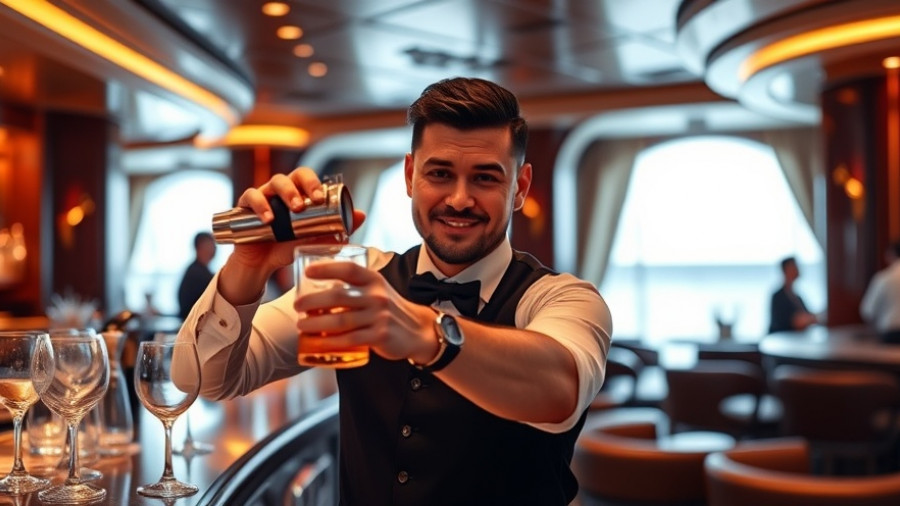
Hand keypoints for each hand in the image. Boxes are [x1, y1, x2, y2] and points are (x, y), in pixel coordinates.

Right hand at [219, 167, 366, 304]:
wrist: (261, 265)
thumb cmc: (287, 247)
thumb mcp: (312, 239)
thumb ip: (335, 227)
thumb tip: (361, 215)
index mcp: (297, 194)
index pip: (305, 178)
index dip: (314, 183)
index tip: (321, 198)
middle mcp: (280, 191)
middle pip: (290, 176)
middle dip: (301, 185)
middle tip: (309, 202)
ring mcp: (263, 196)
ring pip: (273, 183)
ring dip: (285, 193)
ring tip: (293, 209)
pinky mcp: (245, 207)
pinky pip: (251, 197)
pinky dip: (260, 204)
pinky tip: (268, 219)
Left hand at [293, 261, 437, 362]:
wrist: (418, 330)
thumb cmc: (388, 308)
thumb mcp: (376, 289)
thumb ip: (354, 286)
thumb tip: (319, 286)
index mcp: (374, 280)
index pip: (349, 269)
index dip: (327, 268)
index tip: (308, 272)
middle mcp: (377, 296)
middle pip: (338, 297)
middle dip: (312, 302)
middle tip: (298, 306)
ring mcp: (379, 316)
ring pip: (340, 321)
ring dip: (316, 324)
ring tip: (302, 325)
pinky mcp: (380, 336)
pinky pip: (350, 339)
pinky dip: (331, 342)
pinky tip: (319, 342)